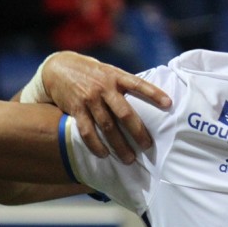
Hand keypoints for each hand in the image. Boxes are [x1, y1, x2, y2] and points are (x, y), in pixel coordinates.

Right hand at [43, 52, 170, 161]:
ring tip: (129, 159)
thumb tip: (150, 99)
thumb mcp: (109, 71)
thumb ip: (124, 84)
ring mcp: (90, 99)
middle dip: (138, 131)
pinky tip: (104, 155)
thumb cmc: (91, 73)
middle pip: (124, 113)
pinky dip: (96, 145)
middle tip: (148, 146)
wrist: (58, 67)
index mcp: (116, 76)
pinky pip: (87, 131)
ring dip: (119, 145)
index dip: (154, 94)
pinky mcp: (76, 109)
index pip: (138, 84)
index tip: (169, 104)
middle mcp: (104, 87)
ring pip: (107, 126)